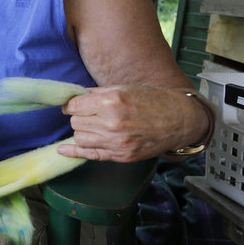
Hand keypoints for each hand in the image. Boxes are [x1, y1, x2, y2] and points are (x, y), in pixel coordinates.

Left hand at [56, 85, 209, 162]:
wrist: (180, 119)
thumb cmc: (153, 100)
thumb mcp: (124, 88)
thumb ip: (96, 93)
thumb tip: (73, 97)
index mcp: (111, 102)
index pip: (73, 106)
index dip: (72, 105)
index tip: (74, 105)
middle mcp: (112, 123)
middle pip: (75, 122)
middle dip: (79, 118)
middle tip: (90, 115)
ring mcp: (117, 142)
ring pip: (80, 138)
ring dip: (83, 132)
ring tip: (95, 126)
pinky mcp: (122, 155)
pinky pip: (90, 155)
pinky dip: (74, 152)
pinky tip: (63, 150)